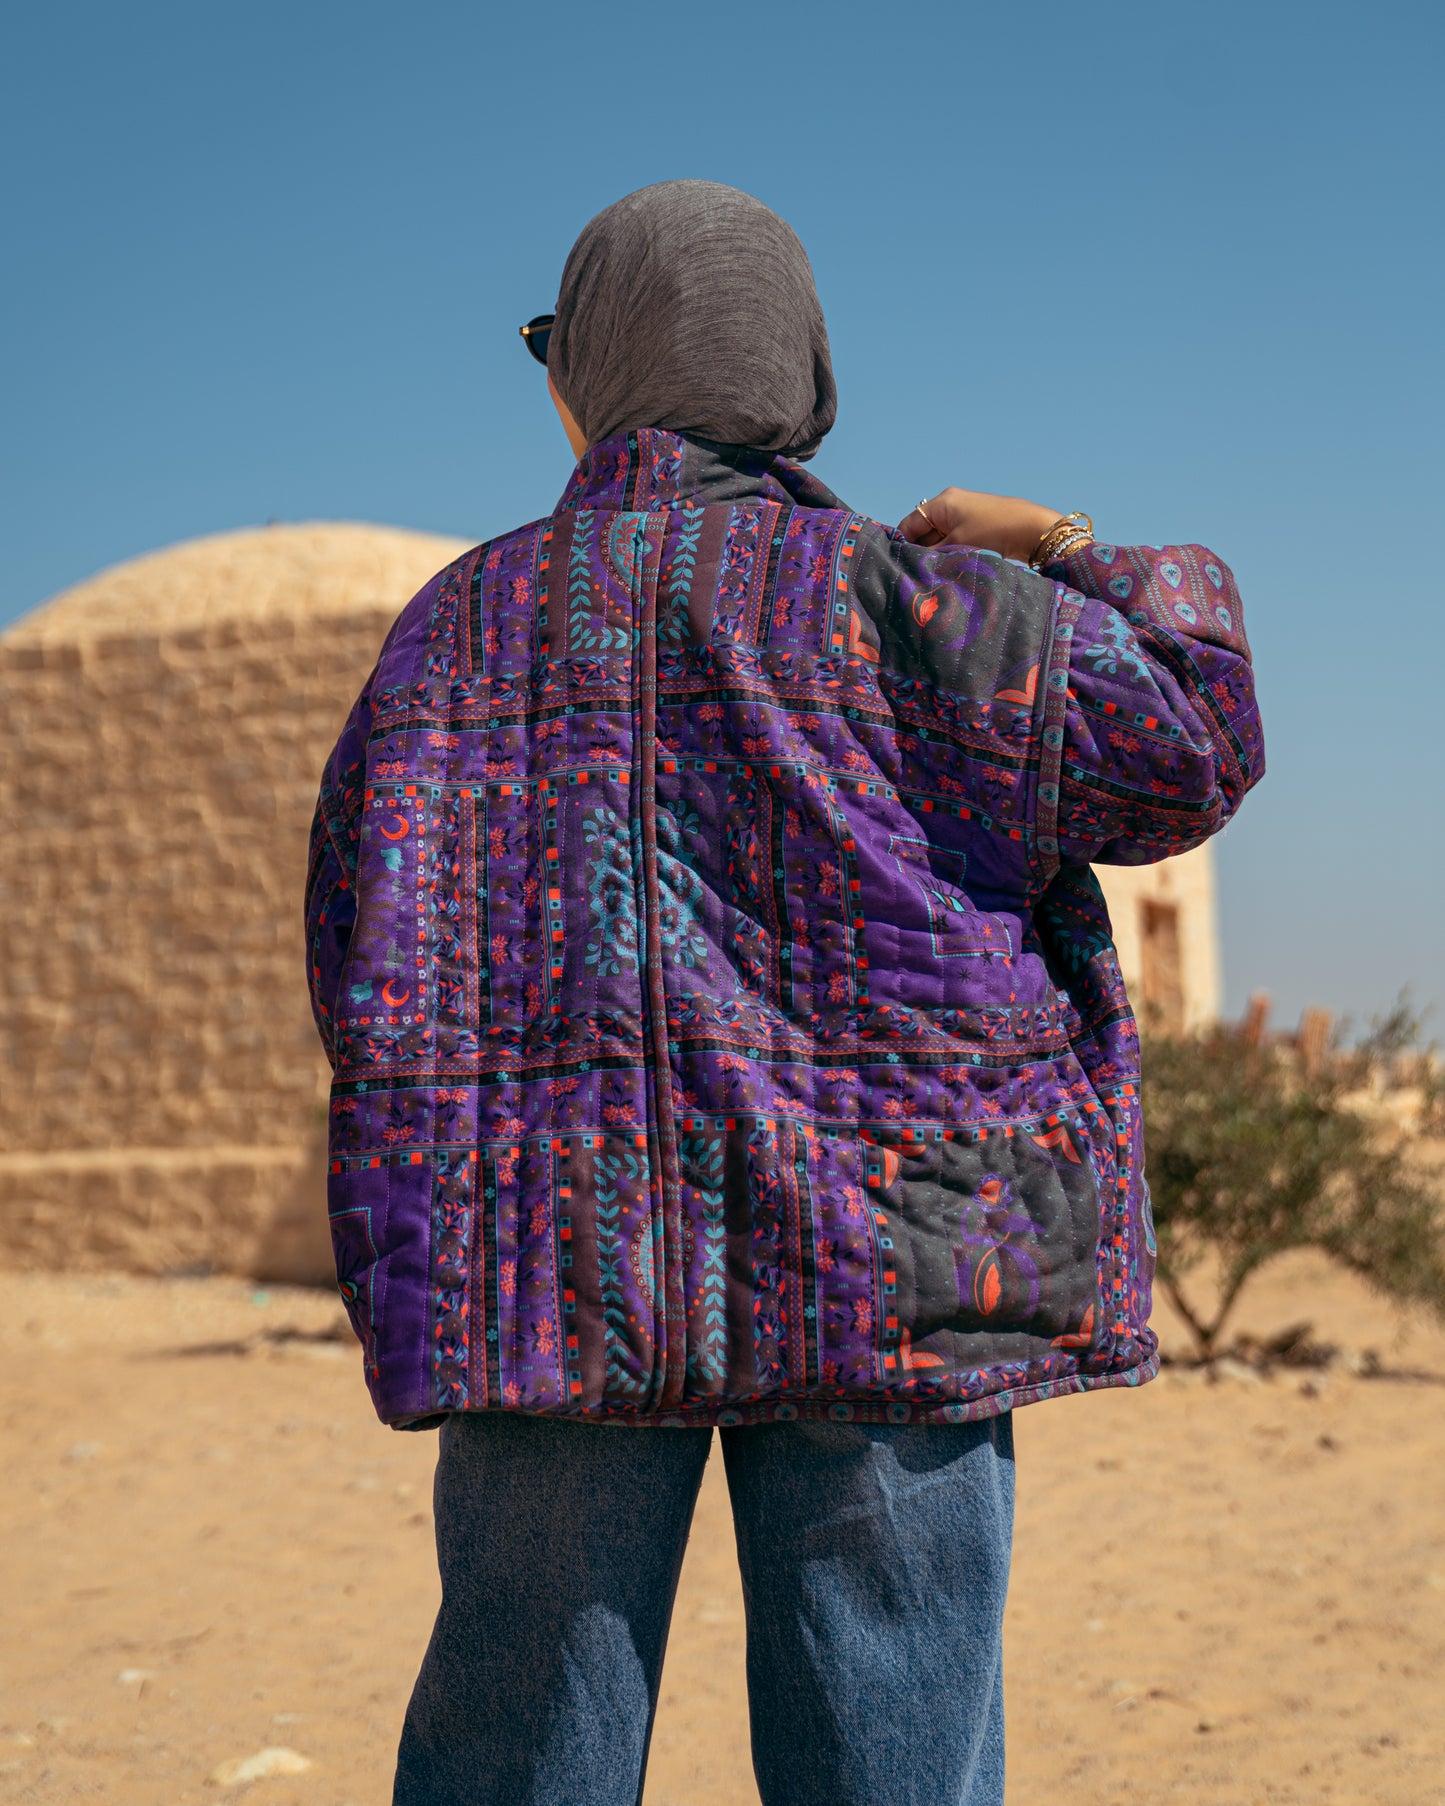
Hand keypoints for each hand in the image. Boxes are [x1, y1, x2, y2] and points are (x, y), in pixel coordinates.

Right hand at [897, 488, 1063, 562]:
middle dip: (920, 552)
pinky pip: (951, 542)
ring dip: (935, 556)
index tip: (900, 565)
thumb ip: (932, 553)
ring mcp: (962, 517)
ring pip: (937, 540)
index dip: (902, 544)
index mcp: (942, 502)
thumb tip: (913, 563)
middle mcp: (949, 506)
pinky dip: (948, 554)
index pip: (909, 524)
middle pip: (922, 532)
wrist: (1030, 529)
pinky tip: (948, 569)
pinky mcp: (973, 528)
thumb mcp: (957, 543)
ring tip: (933, 574)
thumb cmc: (992, 530)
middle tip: (917, 574)